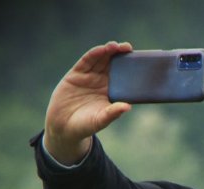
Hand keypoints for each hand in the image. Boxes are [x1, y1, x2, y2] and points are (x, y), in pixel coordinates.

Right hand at [43, 41, 132, 164]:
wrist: (63, 127)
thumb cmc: (86, 125)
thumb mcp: (101, 120)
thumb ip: (113, 113)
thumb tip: (128, 107)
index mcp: (112, 91)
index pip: (123, 76)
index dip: (130, 67)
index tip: (140, 61)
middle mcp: (102, 81)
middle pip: (113, 64)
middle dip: (120, 54)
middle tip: (128, 48)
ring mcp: (89, 76)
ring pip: (100, 60)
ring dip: (108, 51)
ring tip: (116, 46)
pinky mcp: (76, 74)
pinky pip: (86, 62)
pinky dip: (94, 54)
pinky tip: (101, 50)